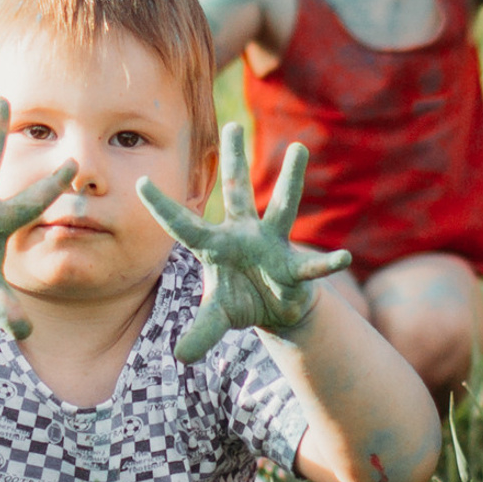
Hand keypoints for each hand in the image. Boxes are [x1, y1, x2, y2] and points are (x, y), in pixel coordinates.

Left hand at [138, 125, 350, 359]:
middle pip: (236, 192)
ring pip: (280, 208)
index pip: (183, 225)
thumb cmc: (241, 300)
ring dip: (290, 180)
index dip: (162, 208)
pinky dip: (327, 265)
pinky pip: (311, 267)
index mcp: (215, 244)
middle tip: (231, 125)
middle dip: (233, 159)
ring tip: (299, 150)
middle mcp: (243, 235)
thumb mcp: (217, 317)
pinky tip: (343, 258)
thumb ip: (201, 331)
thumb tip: (181, 356)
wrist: (276, 309)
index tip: (140, 184)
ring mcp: (271, 246)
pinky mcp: (294, 266)